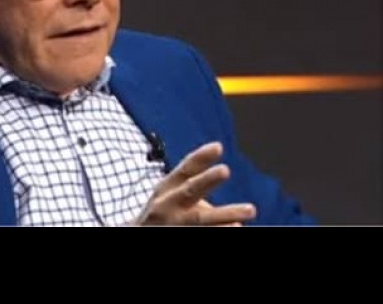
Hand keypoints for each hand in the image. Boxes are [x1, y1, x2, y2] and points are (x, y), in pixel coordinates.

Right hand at [132, 141, 256, 225]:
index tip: (218, 147)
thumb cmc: (163, 211)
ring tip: (246, 215)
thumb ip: (193, 184)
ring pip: (198, 220)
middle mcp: (167, 204)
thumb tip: (224, 181)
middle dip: (207, 180)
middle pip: (189, 191)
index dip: (200, 157)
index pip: (184, 169)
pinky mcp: (173, 237)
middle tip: (226, 170)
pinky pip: (197, 234)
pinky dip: (217, 232)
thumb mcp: (170, 192)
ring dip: (222, 217)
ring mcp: (171, 224)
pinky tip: (235, 229)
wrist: (136, 235)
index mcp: (167, 187)